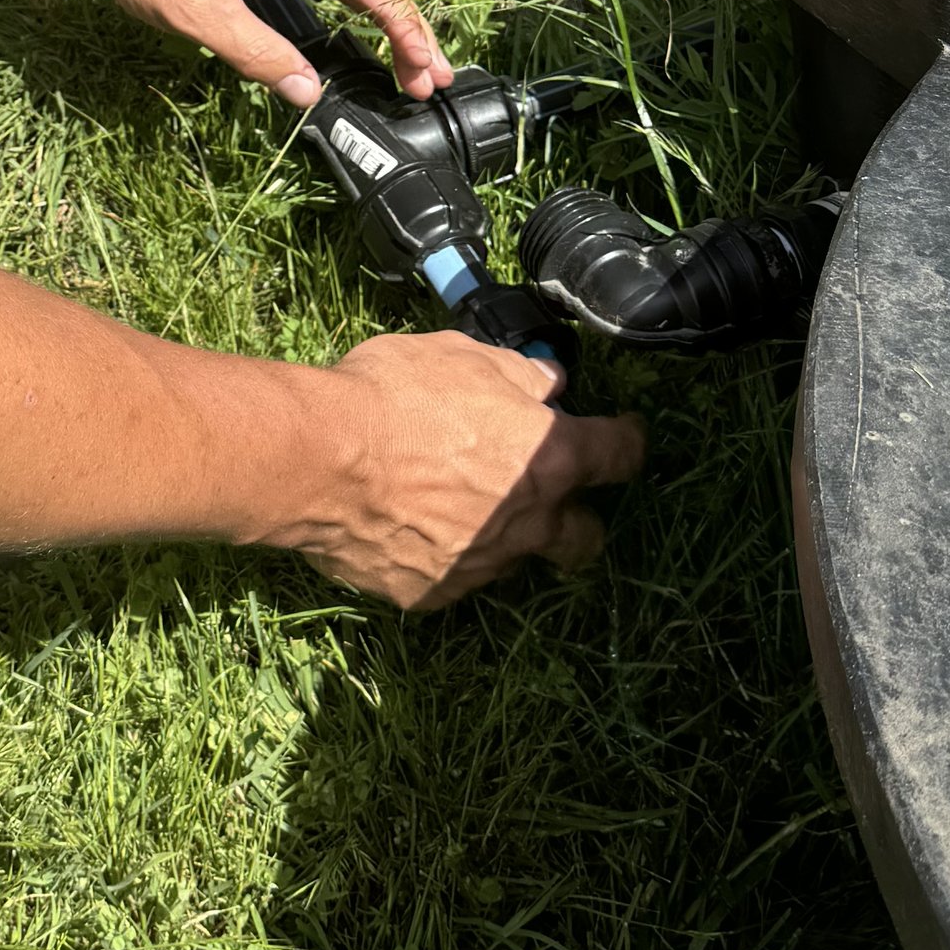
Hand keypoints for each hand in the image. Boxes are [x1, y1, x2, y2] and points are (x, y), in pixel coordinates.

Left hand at [62, 0, 449, 103]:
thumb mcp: (194, 11)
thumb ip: (255, 52)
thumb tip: (306, 91)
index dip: (403, 27)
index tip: (424, 70)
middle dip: (406, 27)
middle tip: (429, 81)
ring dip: (385, 17)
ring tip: (411, 66)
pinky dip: (354, 5)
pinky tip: (368, 34)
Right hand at [282, 326, 645, 609]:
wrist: (320, 460)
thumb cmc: (393, 396)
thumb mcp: (460, 356)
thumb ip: (515, 375)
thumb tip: (546, 383)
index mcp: (548, 457)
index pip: (620, 454)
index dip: (629, 441)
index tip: (625, 434)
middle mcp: (527, 521)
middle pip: (585, 537)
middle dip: (580, 520)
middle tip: (555, 497)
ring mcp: (480, 565)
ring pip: (513, 557)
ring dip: (501, 533)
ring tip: (457, 503)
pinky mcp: (432, 592)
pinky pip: (449, 575)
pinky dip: (440, 553)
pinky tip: (407, 524)